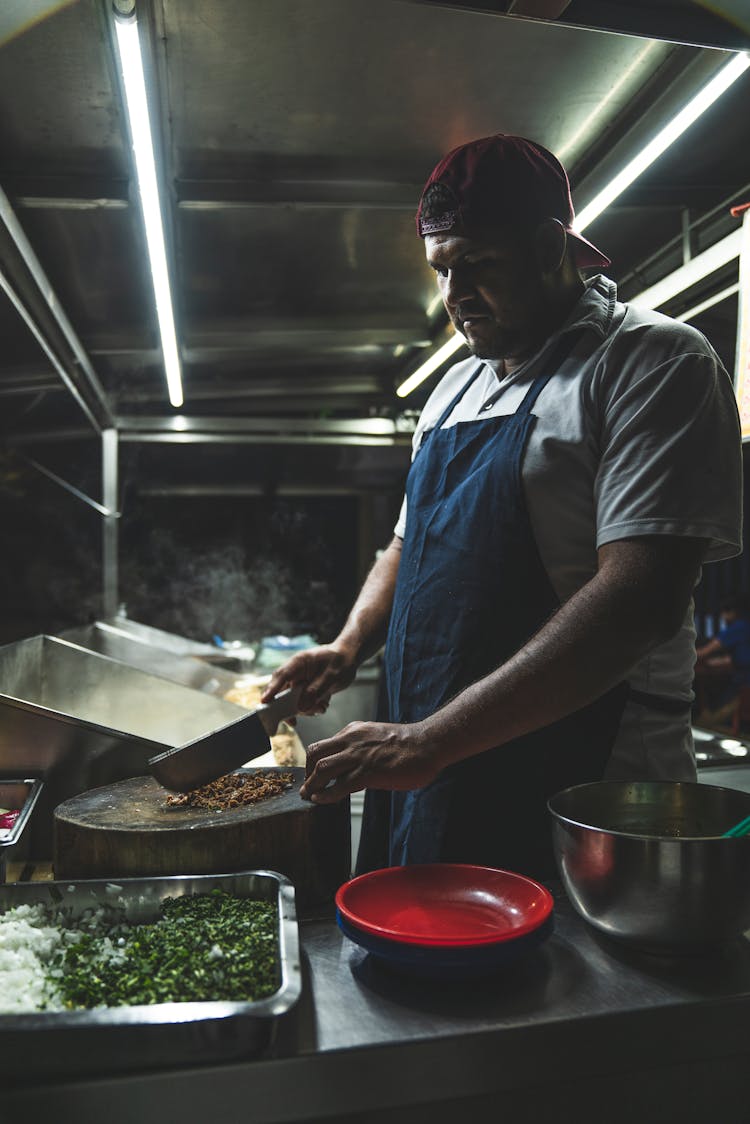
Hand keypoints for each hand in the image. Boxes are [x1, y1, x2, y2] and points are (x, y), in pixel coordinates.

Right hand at [260, 644, 356, 714]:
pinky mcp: (305, 691)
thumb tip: (301, 707)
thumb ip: (316, 691)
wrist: (348, 659)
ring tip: (321, 706)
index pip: (281, 676)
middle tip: (293, 721)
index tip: (265, 702)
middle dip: (289, 708)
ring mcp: (299, 683)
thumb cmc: (340, 660)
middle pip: (282, 693)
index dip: (271, 689)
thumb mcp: (331, 675)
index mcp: (298, 663)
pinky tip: (323, 705)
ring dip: (305, 709)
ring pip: (293, 702)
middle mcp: (295, 673)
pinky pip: (303, 704)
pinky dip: (312, 708)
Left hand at [299, 720, 440, 802]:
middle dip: (307, 771)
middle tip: (307, 786)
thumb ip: (364, 749)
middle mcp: (351, 740)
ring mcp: (357, 756)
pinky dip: (325, 795)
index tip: (314, 773)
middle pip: (315, 752)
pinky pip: (338, 785)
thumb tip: (356, 767)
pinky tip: (321, 800)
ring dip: (312, 785)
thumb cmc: (409, 745)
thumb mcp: (379, 738)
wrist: (427, 744)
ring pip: (321, 768)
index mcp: (354, 730)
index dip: (315, 760)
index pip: (325, 744)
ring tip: (309, 796)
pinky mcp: (366, 772)